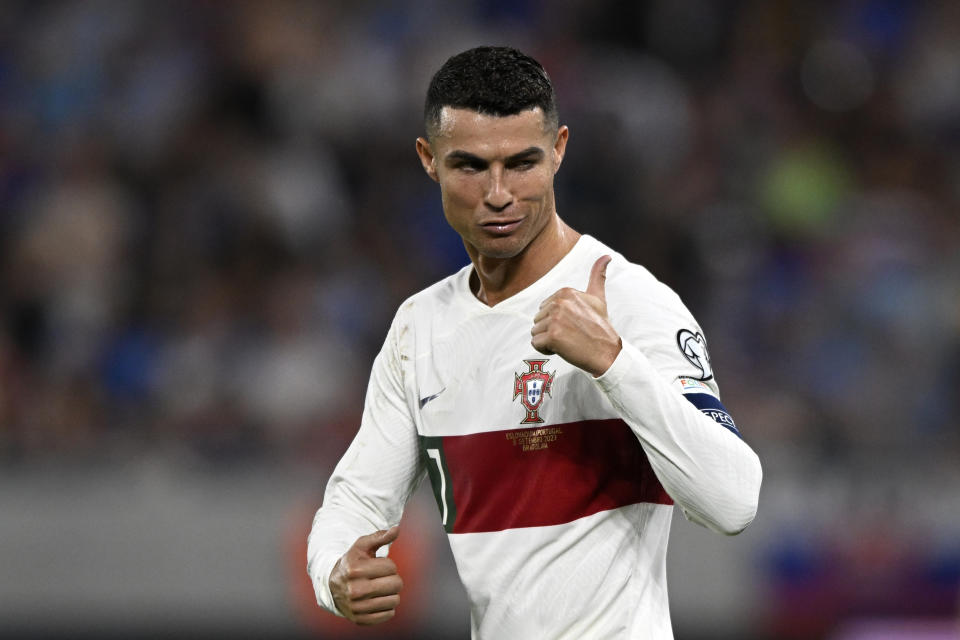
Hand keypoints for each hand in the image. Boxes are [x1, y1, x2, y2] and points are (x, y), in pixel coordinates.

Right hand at [329, 526, 402, 624]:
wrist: (333, 587)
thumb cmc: (352, 563)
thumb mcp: (362, 547)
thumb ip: (380, 536)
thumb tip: (396, 529)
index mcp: (355, 570)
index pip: (391, 567)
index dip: (389, 565)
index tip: (379, 566)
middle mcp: (354, 590)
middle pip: (396, 584)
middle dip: (394, 579)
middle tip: (383, 578)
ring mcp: (357, 607)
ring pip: (395, 600)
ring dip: (392, 593)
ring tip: (381, 589)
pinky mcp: (360, 620)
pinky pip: (389, 614)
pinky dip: (388, 607)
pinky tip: (378, 600)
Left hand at [531, 255, 621, 376]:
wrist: (607, 352)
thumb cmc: (601, 327)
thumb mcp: (598, 298)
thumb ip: (597, 276)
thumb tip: (606, 256)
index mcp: (566, 292)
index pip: (544, 308)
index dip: (556, 320)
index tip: (574, 324)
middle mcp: (559, 303)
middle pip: (538, 319)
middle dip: (551, 330)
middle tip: (572, 334)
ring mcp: (555, 319)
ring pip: (535, 332)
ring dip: (548, 341)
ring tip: (568, 341)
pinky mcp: (553, 336)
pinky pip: (536, 344)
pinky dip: (546, 350)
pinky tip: (563, 349)